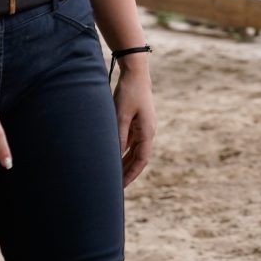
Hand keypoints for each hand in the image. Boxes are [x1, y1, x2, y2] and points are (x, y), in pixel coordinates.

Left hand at [114, 65, 157, 187]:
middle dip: (127, 172)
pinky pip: (131, 142)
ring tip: (112, 175)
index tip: (121, 186)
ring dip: (124, 163)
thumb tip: (114, 156)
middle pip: (138, 158)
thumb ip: (118, 136)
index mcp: (147, 132)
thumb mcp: (121, 115)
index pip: (141, 160)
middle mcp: (147, 131)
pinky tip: (113, 157)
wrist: (136, 73)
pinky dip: (123, 151)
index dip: (131, 174)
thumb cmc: (129, 92)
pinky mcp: (137, 121)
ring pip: (134, 151)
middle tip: (114, 186)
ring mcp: (143, 127)